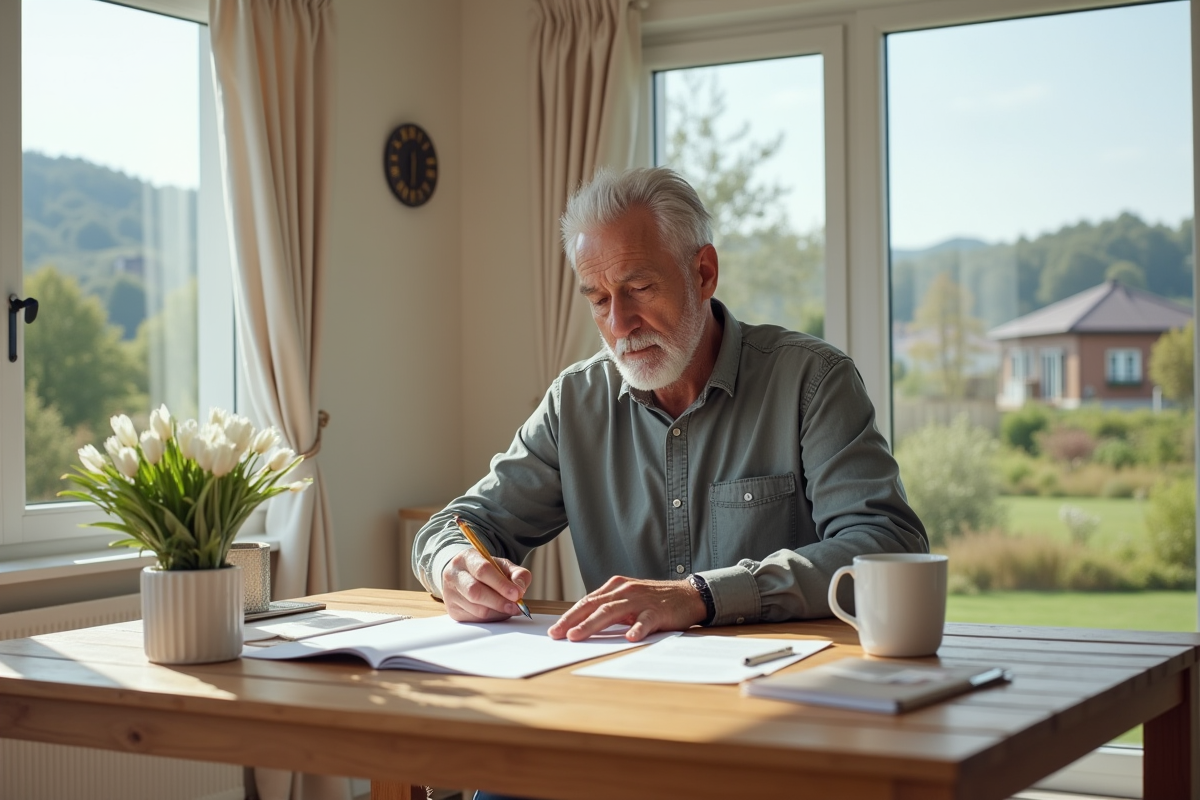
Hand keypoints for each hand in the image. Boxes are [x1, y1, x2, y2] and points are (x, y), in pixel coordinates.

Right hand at [441, 548, 531, 622]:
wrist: (466, 575)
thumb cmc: (487, 570)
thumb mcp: (504, 565)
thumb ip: (517, 574)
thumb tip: (520, 588)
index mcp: (467, 558)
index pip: (482, 570)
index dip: (501, 584)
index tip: (517, 594)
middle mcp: (454, 575)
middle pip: (475, 592)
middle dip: (499, 601)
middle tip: (516, 606)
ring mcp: (450, 594)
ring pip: (476, 609)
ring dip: (498, 612)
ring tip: (510, 609)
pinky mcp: (452, 610)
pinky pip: (474, 619)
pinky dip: (491, 618)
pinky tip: (498, 612)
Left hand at [547, 576, 706, 641]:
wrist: (687, 596)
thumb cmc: (654, 601)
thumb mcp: (628, 601)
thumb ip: (609, 608)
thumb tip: (583, 624)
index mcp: (615, 588)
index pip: (587, 602)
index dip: (569, 616)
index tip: (554, 631)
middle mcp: (624, 591)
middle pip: (593, 606)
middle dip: (572, 621)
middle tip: (557, 635)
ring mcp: (640, 600)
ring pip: (611, 612)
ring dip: (592, 624)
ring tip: (577, 636)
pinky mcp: (657, 611)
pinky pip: (645, 620)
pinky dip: (636, 629)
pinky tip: (629, 638)